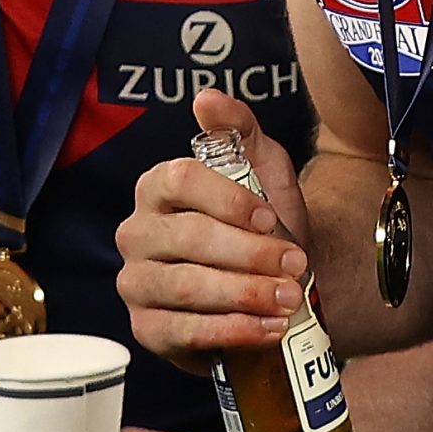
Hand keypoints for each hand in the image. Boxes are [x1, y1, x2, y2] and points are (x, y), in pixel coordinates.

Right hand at [116, 90, 311, 373]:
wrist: (274, 288)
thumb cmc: (264, 228)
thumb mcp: (263, 171)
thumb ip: (239, 129)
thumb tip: (206, 99)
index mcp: (156, 188)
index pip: (178, 180)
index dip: (226, 199)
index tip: (270, 218)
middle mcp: (136, 233)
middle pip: (187, 237)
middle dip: (249, 254)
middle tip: (296, 265)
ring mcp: (136, 283)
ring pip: (185, 286)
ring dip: (245, 294)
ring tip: (289, 297)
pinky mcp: (147, 329)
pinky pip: (184, 331)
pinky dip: (233, 331)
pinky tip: (269, 327)